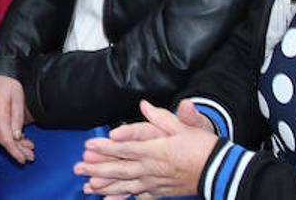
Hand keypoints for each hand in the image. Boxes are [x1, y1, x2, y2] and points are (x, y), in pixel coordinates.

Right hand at [0, 74, 35, 163]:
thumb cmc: (10, 80)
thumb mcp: (18, 98)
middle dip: (17, 150)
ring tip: (28, 147)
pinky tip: (17, 137)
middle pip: (2, 140)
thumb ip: (17, 118)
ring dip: (13, 143)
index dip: (15, 151)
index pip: (6, 140)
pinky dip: (6, 135)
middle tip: (30, 156)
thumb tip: (16, 136)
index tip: (24, 159)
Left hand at [76, 99, 217, 197]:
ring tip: (87, 188)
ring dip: (104, 187)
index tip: (88, 146)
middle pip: (119, 169)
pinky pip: (137, 197)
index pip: (125, 148)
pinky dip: (122, 199)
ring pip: (124, 186)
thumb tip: (144, 105)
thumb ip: (161, 117)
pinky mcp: (159, 192)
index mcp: (155, 150)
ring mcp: (154, 183)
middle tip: (77, 168)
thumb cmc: (201, 145)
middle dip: (96, 169)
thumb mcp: (183, 126)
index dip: (105, 147)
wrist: (218, 170)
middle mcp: (151, 169)